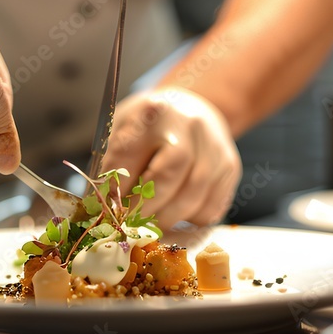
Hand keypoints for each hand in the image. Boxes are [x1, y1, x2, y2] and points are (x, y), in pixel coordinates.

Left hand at [102, 87, 241, 228]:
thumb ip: (111, 165)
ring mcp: (215, 146)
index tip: (108, 210)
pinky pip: (211, 207)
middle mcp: (188, 125)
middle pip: (169, 174)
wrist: (192, 109)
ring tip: (150, 224)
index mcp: (152, 112)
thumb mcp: (122, 129)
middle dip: (144, 207)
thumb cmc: (148, 126)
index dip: (116, 189)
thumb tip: (102, 209)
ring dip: (167, 218)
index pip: (129, 155)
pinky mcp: (231, 167)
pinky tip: (177, 212)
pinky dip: (190, 219)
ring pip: (193, 195)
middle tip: (130, 223)